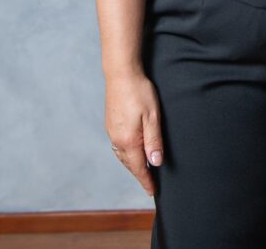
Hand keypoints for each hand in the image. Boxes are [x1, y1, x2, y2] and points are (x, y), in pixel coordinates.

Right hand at [104, 68, 164, 197]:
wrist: (120, 73)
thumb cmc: (139, 92)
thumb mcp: (152, 116)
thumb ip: (154, 141)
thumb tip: (155, 163)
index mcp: (128, 140)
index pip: (139, 168)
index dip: (146, 180)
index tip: (152, 191)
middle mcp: (117, 139)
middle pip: (129, 164)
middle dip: (139, 174)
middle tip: (149, 183)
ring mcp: (111, 131)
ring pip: (122, 155)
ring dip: (132, 164)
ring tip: (142, 169)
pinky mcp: (110, 123)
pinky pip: (118, 145)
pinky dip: (126, 153)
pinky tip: (131, 149)